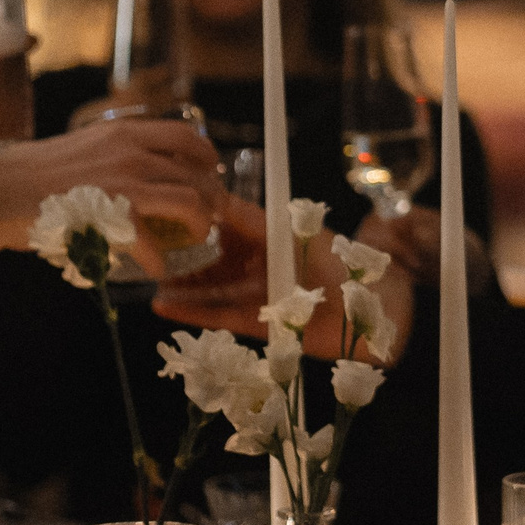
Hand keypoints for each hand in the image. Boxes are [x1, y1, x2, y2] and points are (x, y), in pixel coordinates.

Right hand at [0, 118, 222, 280]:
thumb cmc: (33, 173)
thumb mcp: (84, 146)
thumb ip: (116, 151)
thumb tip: (142, 165)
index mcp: (124, 132)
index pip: (186, 135)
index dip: (207, 155)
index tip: (211, 171)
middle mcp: (131, 152)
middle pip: (197, 172)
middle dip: (212, 197)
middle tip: (209, 215)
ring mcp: (124, 183)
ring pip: (190, 202)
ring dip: (199, 225)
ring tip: (195, 238)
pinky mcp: (112, 217)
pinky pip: (153, 245)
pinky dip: (159, 261)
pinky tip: (156, 270)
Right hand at [152, 200, 420, 365]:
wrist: (375, 314)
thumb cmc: (345, 266)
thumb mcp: (298, 237)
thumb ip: (258, 223)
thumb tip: (219, 201)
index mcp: (274, 233)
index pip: (229, 218)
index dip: (201, 212)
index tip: (169, 204)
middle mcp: (261, 260)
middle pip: (213, 253)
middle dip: (183, 251)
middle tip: (149, 246)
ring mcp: (258, 292)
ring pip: (211, 286)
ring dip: (181, 284)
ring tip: (149, 280)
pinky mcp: (258, 323)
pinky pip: (218, 315)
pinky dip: (192, 311)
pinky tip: (164, 306)